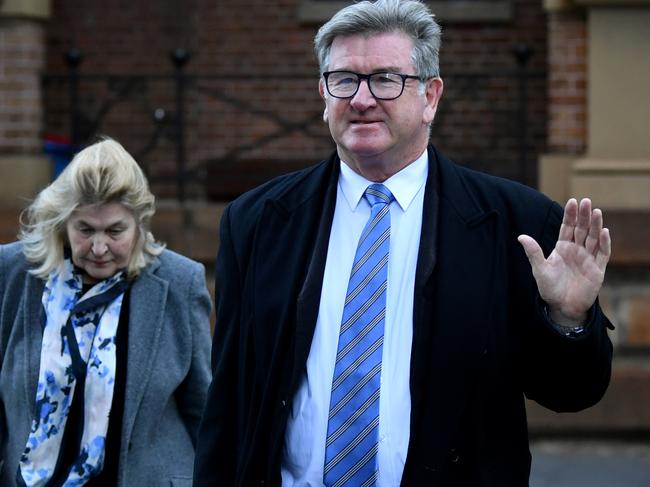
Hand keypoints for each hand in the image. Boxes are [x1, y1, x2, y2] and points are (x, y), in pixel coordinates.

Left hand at [518, 198, 610, 324]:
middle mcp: (577, 250)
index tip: (572, 201)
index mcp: (562, 247)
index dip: (570, 215)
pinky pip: (603, 253)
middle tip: (586, 201)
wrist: (561, 307)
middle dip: (584, 215)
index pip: (567, 227)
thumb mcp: (540, 269)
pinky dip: (604, 242)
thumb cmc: (549, 288)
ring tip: (596, 211)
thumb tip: (521, 236)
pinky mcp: (598, 269)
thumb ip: (533, 252)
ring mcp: (588, 259)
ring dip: (596, 225)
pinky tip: (604, 231)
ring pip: (593, 238)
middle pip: (581, 229)